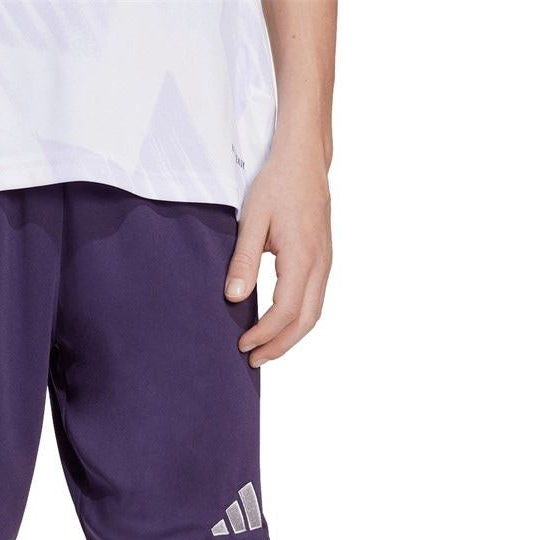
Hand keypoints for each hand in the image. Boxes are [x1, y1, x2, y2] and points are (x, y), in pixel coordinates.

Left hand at [225, 143, 331, 363]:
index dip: (264, 333)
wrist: (304, 158)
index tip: (242, 344)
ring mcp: (325, 262)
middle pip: (305, 321)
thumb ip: (243, 260)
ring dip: (290, 337)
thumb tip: (233, 298)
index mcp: (302, 256)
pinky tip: (279, 325)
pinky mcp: (323, 259)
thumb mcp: (253, 219)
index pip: (285, 310)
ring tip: (264, 349)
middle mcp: (320, 263)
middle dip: (279, 346)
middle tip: (253, 360)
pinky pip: (315, 300)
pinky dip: (298, 320)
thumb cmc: (277, 183)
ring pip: (314, 313)